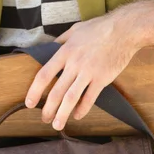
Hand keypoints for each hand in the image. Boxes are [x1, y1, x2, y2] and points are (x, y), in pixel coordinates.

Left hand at [25, 12, 139, 129]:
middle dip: (48, 109)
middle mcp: (74, 64)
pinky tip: (77, 116)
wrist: (123, 30)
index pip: (45, 74)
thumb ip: (61, 40)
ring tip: (57, 125)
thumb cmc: (98, 28)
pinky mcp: (102, 79)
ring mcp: (88, 72)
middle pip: (57, 91)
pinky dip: (82, 109)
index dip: (35, 90)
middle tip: (44, 119)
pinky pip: (90, 98)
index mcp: (65, 52)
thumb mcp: (74, 29)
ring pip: (71, 98)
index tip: (29, 102)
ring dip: (62, 114)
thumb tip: (50, 48)